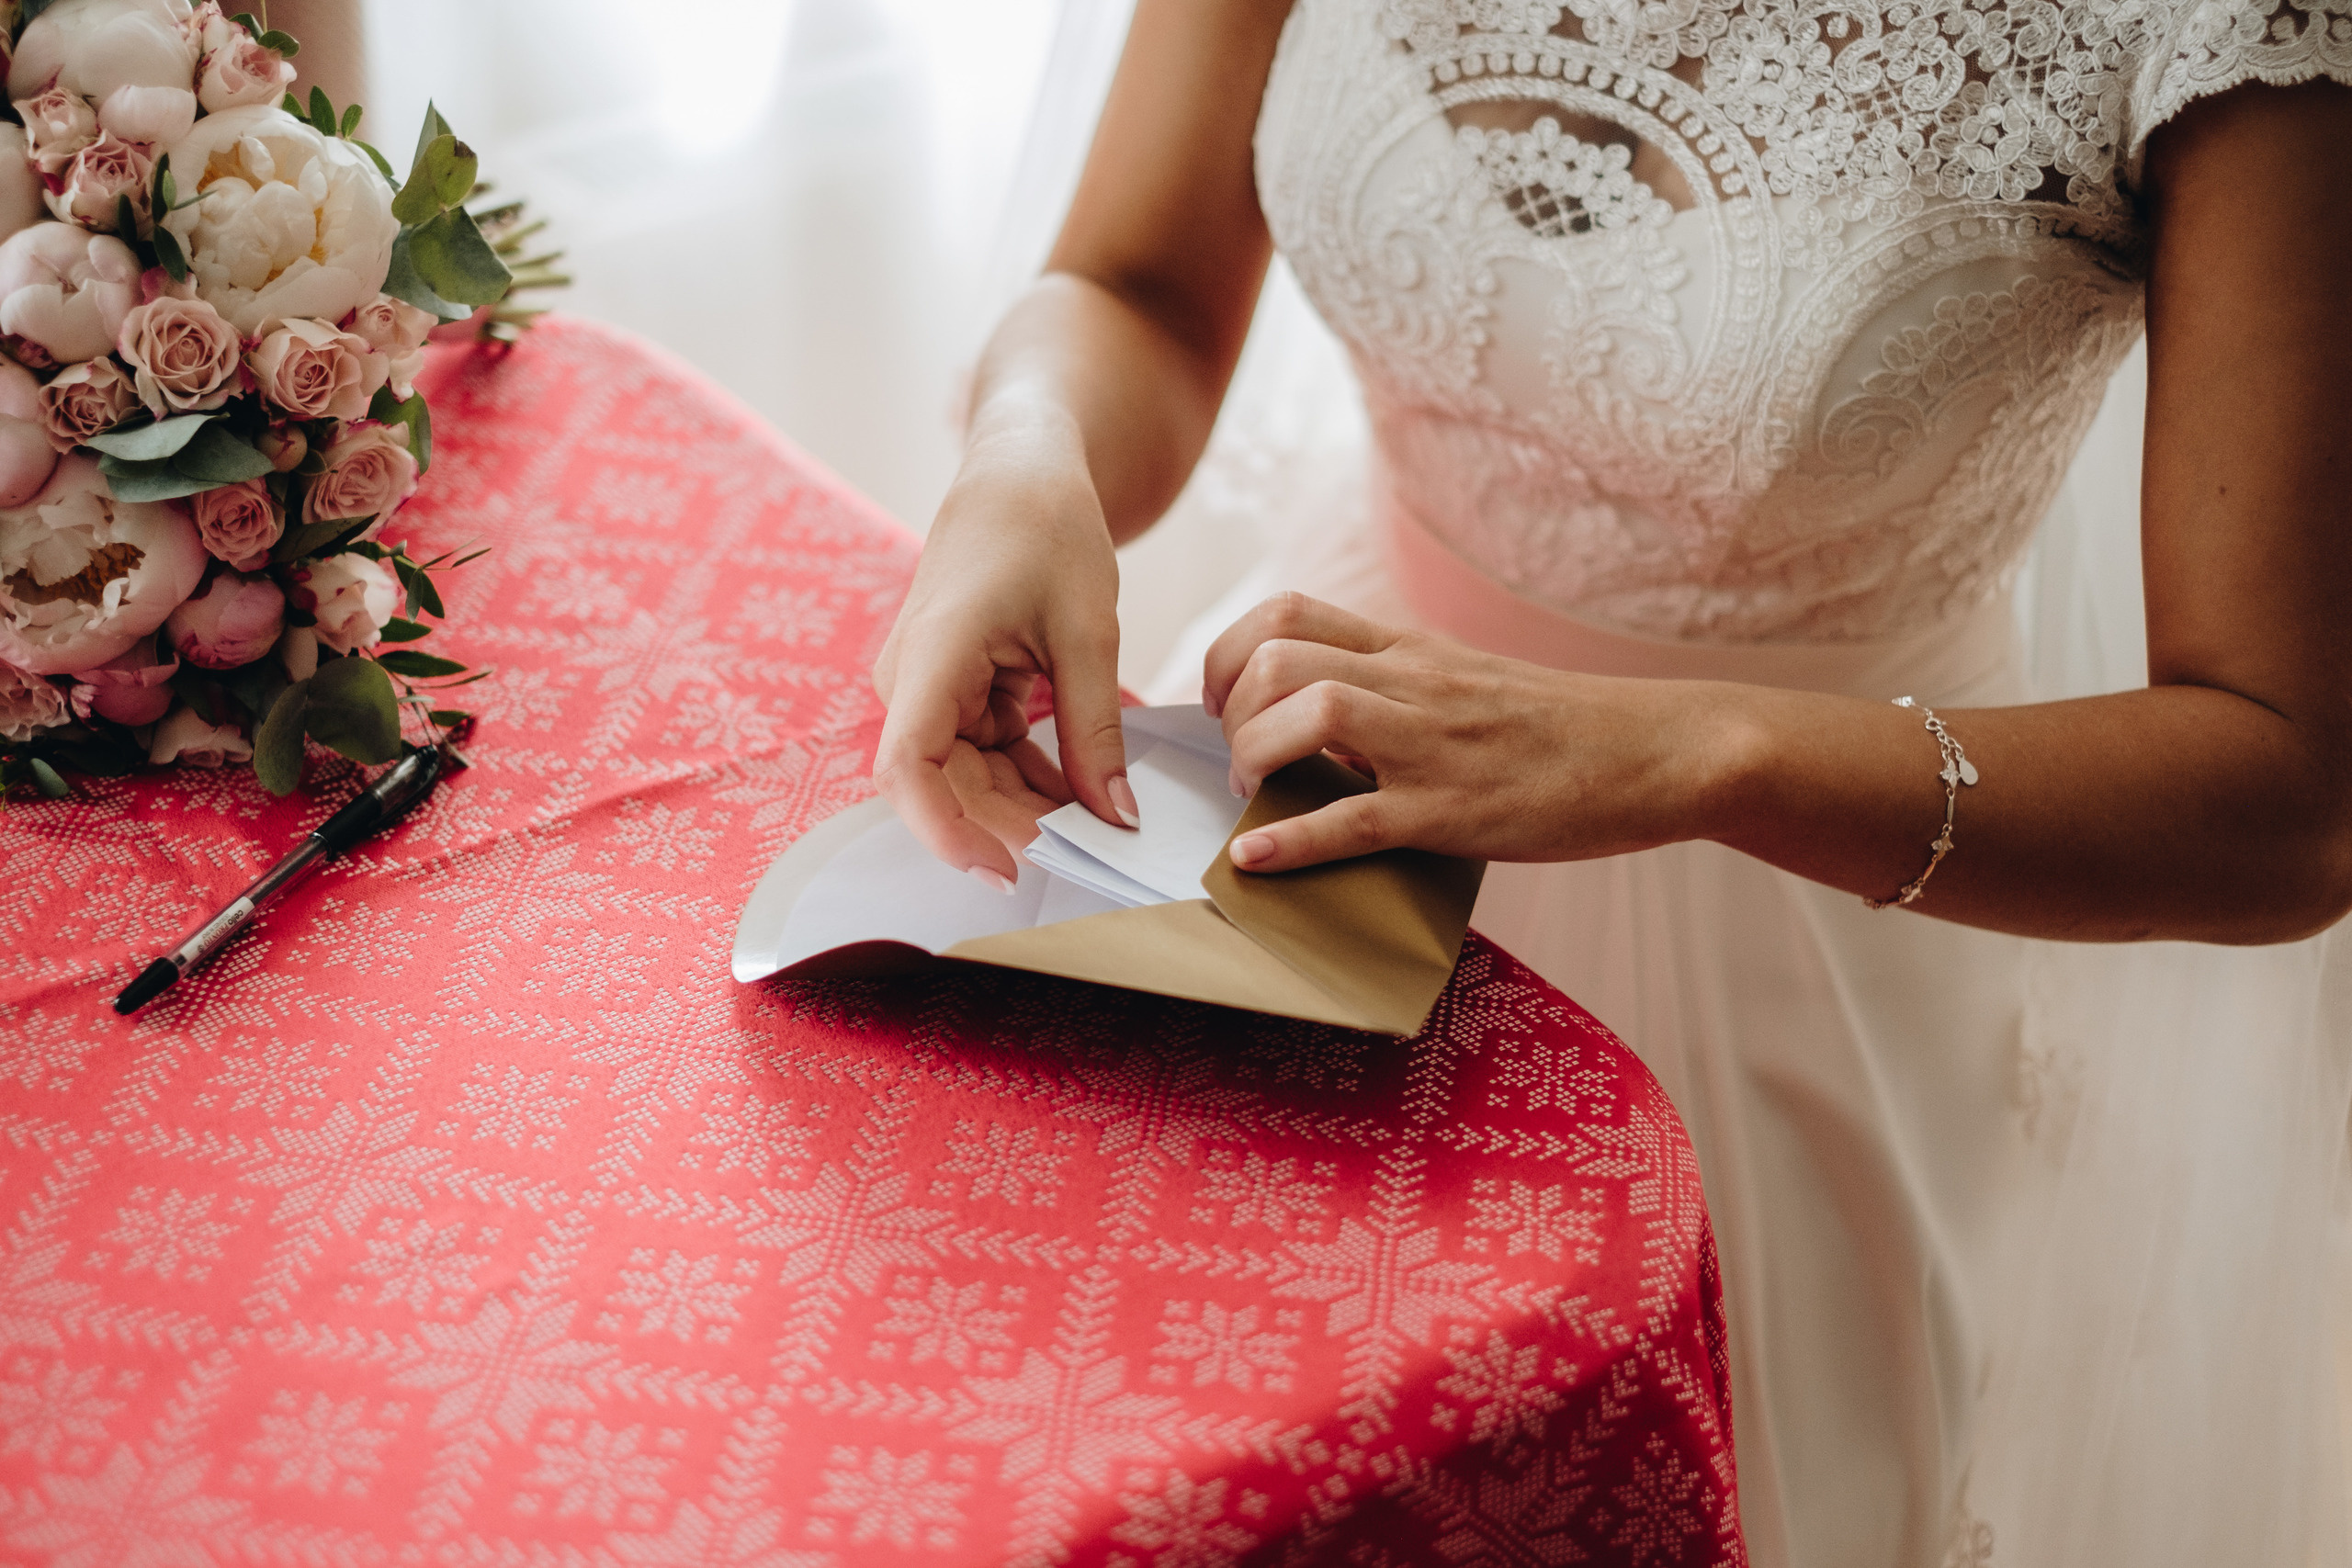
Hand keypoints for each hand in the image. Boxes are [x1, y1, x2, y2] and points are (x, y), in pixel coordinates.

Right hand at [872, 435, 1135, 885]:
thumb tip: (1117, 820)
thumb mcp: (1088, 632)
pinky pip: (979, 752)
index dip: (947, 832)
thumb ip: (1095, 732)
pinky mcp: (949, 689)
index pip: (907, 768)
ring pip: (964, 776)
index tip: (1009, 869)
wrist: (1022, 472)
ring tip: (1096, 823)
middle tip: (1093, 854)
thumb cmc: (1049, 529)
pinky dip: (1026, 775)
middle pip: (944, 785)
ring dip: (1024, 806)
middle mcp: (911, 679)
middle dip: (1012, 826)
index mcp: (933, 655)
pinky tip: (1078, 789)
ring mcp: (926, 687)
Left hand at [1203, 594, 1729, 871]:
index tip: (1222, 702)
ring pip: (1307, 716)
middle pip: (1277, 657)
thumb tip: (1312, 727)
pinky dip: (1290, 842)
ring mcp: (1432, 745)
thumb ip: (1391, 689)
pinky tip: (1255, 860)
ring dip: (1254, 760)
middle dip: (1230, 710)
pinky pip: (1352, 820)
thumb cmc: (1560, 728)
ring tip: (1252, 798)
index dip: (1228, 652)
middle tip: (1235, 760)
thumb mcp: (1464, 682)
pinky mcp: (1452, 811)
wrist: (1659, 751)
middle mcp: (1412, 682)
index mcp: (1409, 647)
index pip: (1286, 611)